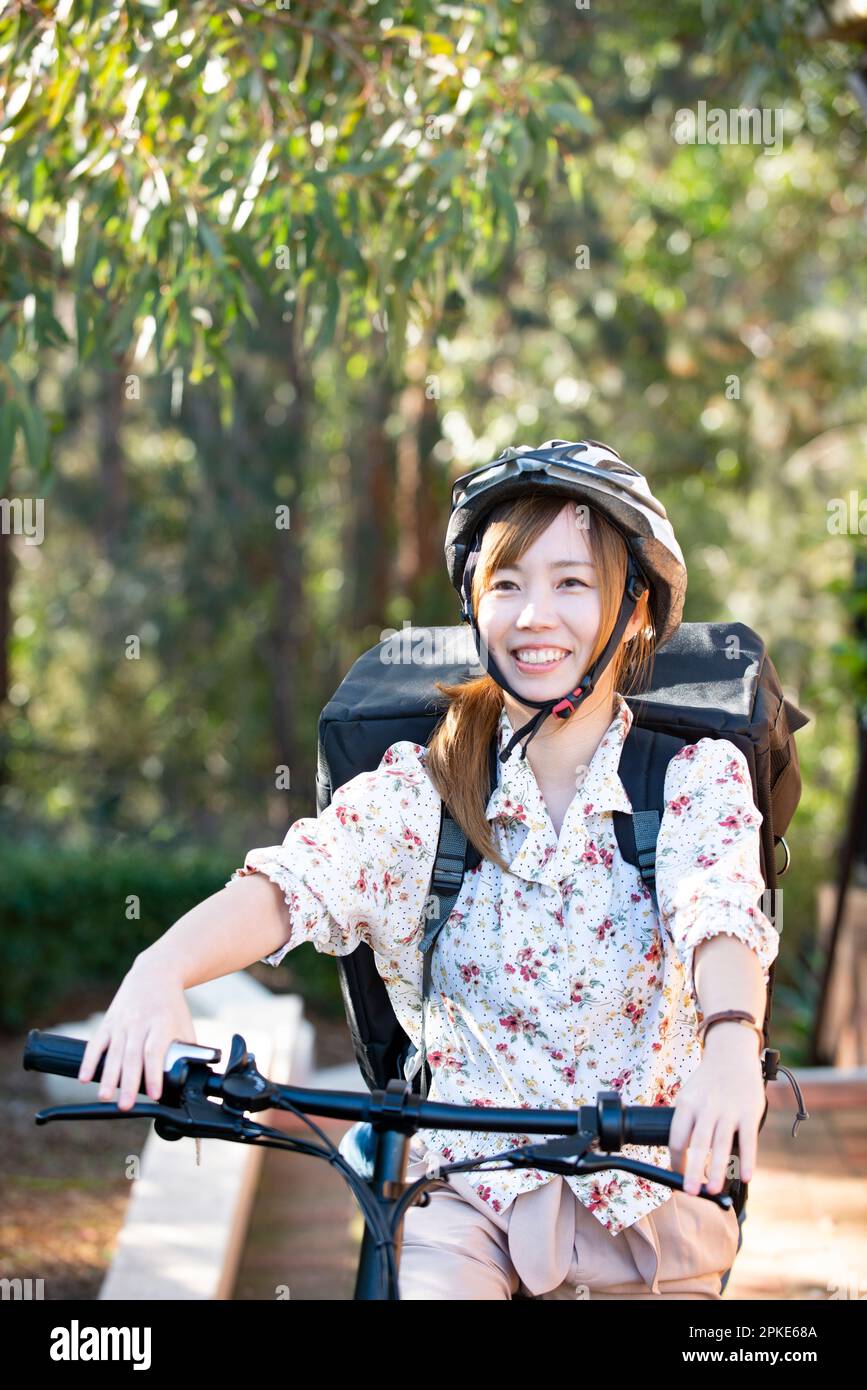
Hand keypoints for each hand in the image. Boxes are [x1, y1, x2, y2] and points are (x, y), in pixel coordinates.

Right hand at [77, 953, 196, 1110]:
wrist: (154, 975)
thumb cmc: (171, 1007)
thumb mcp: (184, 1025)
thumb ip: (186, 1051)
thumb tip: (191, 1078)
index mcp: (161, 1024)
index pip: (155, 1052)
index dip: (154, 1074)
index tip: (155, 1094)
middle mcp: (139, 1023)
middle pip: (132, 1056)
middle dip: (128, 1083)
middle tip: (125, 1106)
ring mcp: (122, 1022)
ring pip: (113, 1053)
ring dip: (108, 1077)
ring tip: (105, 1097)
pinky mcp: (108, 1022)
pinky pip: (96, 1043)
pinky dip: (89, 1061)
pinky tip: (84, 1078)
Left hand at [667, 1024, 764, 1196]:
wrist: (732, 1057)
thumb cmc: (707, 1085)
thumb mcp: (689, 1096)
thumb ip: (687, 1123)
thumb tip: (679, 1158)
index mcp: (687, 1104)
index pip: (677, 1137)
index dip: (676, 1159)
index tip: (676, 1176)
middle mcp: (706, 1108)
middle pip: (698, 1143)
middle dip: (693, 1169)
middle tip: (690, 1191)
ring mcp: (728, 1110)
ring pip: (721, 1144)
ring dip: (718, 1169)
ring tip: (714, 1190)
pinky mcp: (749, 1112)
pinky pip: (748, 1139)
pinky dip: (747, 1159)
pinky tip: (745, 1177)